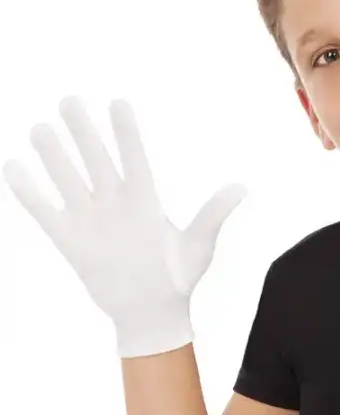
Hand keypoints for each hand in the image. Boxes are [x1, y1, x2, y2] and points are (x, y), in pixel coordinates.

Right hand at [2, 96, 246, 357]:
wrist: (150, 314)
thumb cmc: (178, 279)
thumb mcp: (198, 247)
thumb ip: (213, 215)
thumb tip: (242, 187)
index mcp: (146, 200)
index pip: (133, 158)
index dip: (125, 132)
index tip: (117, 102)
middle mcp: (115, 204)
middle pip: (96, 160)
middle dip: (83, 132)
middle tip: (69, 100)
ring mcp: (91, 220)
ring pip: (68, 180)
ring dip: (54, 156)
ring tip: (40, 128)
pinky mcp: (71, 241)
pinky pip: (46, 212)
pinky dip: (30, 192)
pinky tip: (15, 167)